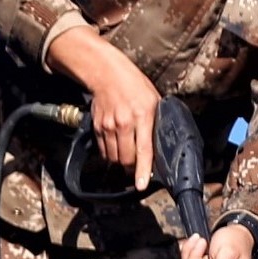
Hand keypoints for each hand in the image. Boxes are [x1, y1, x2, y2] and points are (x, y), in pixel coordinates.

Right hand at [45, 28, 160, 187]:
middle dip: (132, 167)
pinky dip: (110, 153)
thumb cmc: (135, 85)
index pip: (143, 149)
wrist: (107, 74)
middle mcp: (124, 123)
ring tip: (127, 155)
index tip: (141, 184)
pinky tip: (116, 146)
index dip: (141, 170)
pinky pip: (103, 150)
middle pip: (126, 159)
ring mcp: (108, 126)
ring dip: (121, 161)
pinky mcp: (97, 127)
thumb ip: (156, 122)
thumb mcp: (154, 100)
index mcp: (142, 116)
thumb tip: (160, 144)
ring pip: (113, 157)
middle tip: (137, 167)